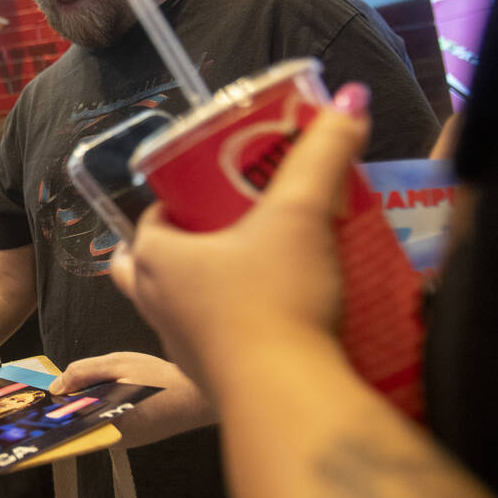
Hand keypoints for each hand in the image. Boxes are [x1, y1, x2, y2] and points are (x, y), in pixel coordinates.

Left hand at [50, 352, 215, 446]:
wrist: (201, 396)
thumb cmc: (162, 378)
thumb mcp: (119, 364)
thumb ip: (83, 372)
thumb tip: (55, 387)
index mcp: (106, 426)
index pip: (65, 424)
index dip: (47, 412)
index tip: (29, 403)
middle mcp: (112, 441)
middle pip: (76, 423)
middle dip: (63, 407)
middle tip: (48, 389)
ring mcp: (123, 441)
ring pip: (92, 421)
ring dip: (84, 405)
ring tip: (71, 387)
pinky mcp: (132, 436)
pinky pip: (106, 420)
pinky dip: (101, 406)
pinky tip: (100, 391)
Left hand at [109, 86, 370, 395]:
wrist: (286, 397)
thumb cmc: (277, 298)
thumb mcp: (301, 214)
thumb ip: (324, 155)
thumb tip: (349, 100)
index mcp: (154, 256)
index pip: (153, 216)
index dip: (184, 198)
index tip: (222, 189)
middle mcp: (152, 301)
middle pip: (148, 261)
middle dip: (181, 242)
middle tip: (229, 227)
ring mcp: (175, 345)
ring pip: (175, 302)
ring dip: (203, 283)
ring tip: (253, 265)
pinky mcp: (207, 379)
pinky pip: (207, 339)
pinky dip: (227, 323)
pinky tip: (272, 315)